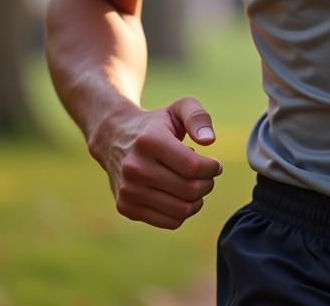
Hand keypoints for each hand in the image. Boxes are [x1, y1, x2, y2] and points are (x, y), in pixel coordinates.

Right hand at [89, 95, 222, 228]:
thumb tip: (209, 140)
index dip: (212, 168)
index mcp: (149, 141)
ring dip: (198, 200)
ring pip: (181, 210)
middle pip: (189, 190)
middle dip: (208, 183)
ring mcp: (128, 190)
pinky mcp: (126, 208)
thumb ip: (198, 117)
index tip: (214, 164)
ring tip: (195, 184)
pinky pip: (170, 222)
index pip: (192, 166)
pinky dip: (183, 211)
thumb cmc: (157, 123)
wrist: (115, 139)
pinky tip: (179, 194)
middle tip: (207, 175)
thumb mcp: (179, 108)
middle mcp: (134, 167)